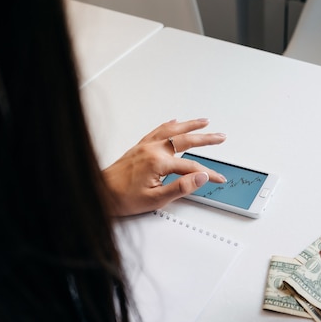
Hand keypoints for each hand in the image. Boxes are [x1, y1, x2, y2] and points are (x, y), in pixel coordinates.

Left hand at [103, 118, 226, 215]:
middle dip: (206, 138)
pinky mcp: (139, 147)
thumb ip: (181, 187)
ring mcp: (145, 146)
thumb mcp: (156, 199)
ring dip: (190, 125)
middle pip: (186, 140)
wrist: (99, 193)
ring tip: (204, 122)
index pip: (192, 166)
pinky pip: (157, 130)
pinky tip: (175, 121)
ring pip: (172, 130)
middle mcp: (152, 149)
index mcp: (158, 162)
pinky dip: (169, 125)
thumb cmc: (122, 198)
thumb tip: (200, 177)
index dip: (208, 173)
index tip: (218, 178)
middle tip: (220, 137)